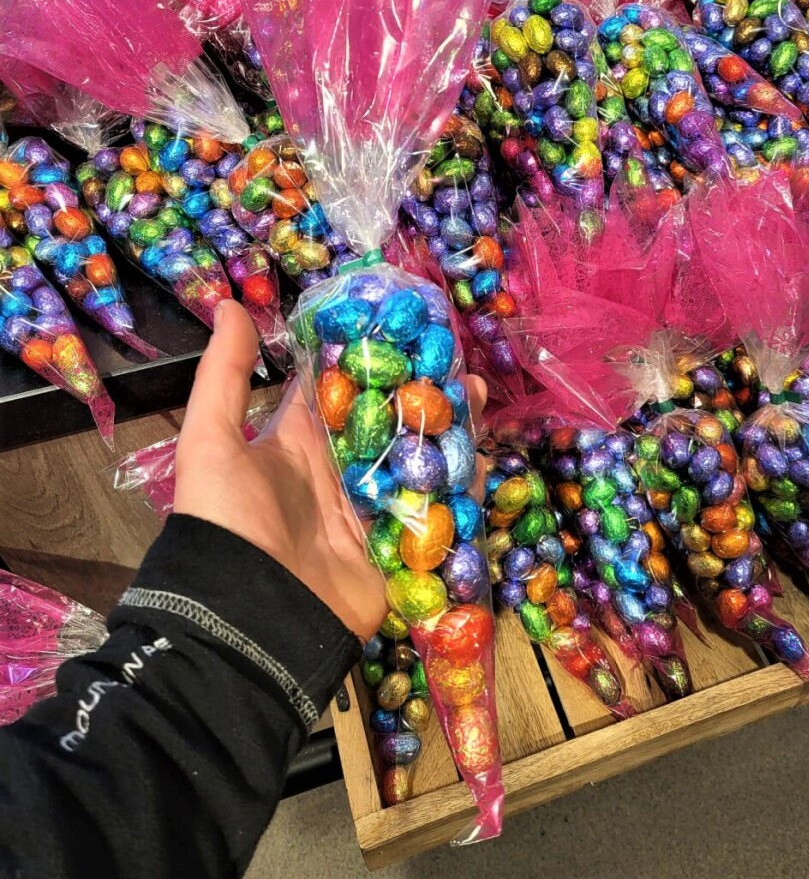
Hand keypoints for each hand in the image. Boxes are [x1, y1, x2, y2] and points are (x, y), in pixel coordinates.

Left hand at [175, 299, 485, 642]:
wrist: (250, 619)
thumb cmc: (229, 523)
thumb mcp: (212, 442)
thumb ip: (225, 376)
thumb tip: (231, 304)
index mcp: (298, 445)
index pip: (341, 391)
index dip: (372, 360)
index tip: (409, 328)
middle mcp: (337, 473)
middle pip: (389, 424)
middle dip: (424, 394)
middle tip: (460, 365)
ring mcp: (369, 511)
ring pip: (417, 462)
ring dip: (448, 433)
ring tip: (480, 401)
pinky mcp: (396, 549)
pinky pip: (433, 512)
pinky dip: (458, 489)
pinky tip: (481, 460)